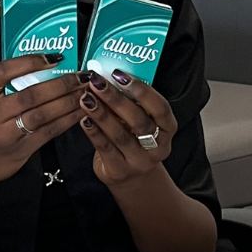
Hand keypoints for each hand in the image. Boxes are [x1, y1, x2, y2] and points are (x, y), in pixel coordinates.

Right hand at [0, 54, 82, 192]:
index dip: (29, 62)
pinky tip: (80, 111)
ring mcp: (6, 134)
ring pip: (42, 114)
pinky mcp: (22, 149)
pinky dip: (67, 120)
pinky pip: (49, 131)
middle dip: (60, 83)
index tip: (54, 58)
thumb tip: (43, 66)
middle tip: (81, 75)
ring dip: (68, 101)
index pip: (2, 72)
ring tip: (85, 92)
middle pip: (30, 95)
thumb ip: (4, 86)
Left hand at [76, 69, 177, 187]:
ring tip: (86, 98)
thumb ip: (132, 103)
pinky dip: (94, 132)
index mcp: (168, 128)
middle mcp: (158, 146)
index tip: (120, 75)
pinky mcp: (119, 171)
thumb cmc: (135, 140)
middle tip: (97, 83)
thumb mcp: (141, 121)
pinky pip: (105, 148)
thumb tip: (109, 78)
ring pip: (120, 135)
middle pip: (138, 120)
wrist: (132, 176)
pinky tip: (84, 119)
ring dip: (101, 114)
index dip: (142, 90)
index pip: (160, 107)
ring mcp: (139, 161)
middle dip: (116, 99)